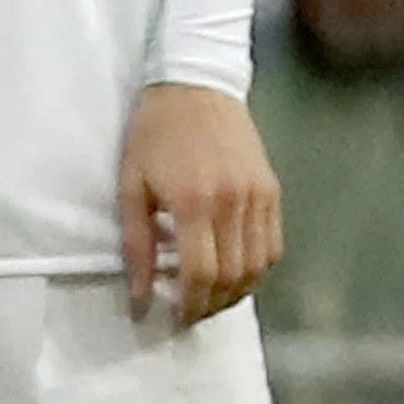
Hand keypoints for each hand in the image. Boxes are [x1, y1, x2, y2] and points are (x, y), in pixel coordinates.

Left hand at [118, 81, 279, 326]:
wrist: (195, 86)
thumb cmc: (154, 134)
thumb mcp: (130, 185)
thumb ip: (137, 244)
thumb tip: (140, 295)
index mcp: (193, 202)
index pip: (200, 273)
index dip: (189, 304)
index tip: (174, 318)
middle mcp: (233, 203)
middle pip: (232, 276)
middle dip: (210, 305)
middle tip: (189, 314)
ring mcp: (259, 197)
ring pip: (258, 267)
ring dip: (235, 293)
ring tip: (209, 299)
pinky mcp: (273, 191)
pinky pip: (273, 246)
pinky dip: (256, 269)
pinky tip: (233, 273)